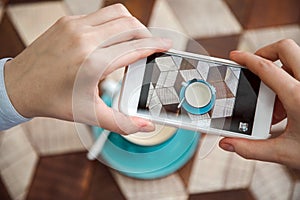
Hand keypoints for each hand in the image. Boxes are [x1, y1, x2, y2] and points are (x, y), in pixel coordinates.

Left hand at [4, 4, 171, 133]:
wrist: (19, 86)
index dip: (155, 45)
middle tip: (150, 46)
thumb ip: (122, 123)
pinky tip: (112, 38)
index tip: (166, 44)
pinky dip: (113, 24)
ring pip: (117, 14)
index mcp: (92, 63)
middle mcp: (84, 39)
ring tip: (133, 40)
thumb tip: (146, 127)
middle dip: (146, 34)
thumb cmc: (53, 100)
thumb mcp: (89, 115)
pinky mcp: (68, 22)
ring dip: (131, 25)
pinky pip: (100, 15)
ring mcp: (74, 27)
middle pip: (130, 25)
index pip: (134, 47)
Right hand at [219, 39, 299, 168]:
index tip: (236, 57)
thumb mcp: (287, 152)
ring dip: (281, 71)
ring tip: (276, 101)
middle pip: (286, 48)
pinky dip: (293, 80)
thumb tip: (230, 144)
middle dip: (266, 53)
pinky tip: (291, 105)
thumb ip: (253, 149)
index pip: (266, 68)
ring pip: (298, 59)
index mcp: (299, 97)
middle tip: (256, 68)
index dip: (246, 59)